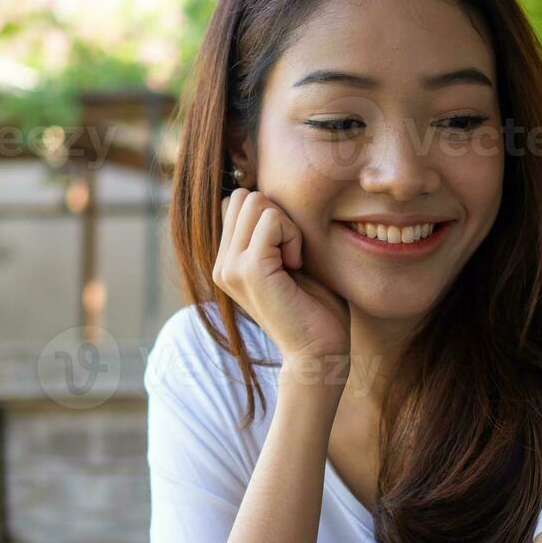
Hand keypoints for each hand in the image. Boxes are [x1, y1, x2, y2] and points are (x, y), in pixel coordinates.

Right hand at [214, 188, 350, 363]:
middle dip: (278, 215)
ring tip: (295, 261)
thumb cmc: (316, 308)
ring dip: (287, 225)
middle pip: (243, 196)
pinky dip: (293, 235)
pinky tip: (297, 266)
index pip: (237, 202)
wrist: (320, 351)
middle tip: (294, 254)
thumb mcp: (289, 259)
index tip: (289, 252)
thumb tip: (268, 191)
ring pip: (255, 201)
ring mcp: (230, 267)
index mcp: (227, 261)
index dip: (271, 215)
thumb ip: (274, 231)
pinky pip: (271, 219)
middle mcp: (221, 263)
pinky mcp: (248, 270)